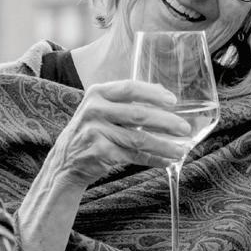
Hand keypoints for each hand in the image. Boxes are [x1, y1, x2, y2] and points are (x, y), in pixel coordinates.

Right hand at [51, 80, 191, 185]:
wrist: (65, 162)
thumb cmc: (90, 133)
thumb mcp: (100, 110)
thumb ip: (125, 102)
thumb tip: (163, 95)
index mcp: (97, 93)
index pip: (130, 88)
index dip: (154, 94)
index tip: (173, 101)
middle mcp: (95, 110)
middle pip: (139, 114)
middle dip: (166, 122)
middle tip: (184, 128)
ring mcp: (96, 132)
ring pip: (139, 139)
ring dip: (164, 145)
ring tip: (181, 149)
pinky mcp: (100, 153)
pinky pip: (134, 156)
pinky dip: (153, 159)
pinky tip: (166, 161)